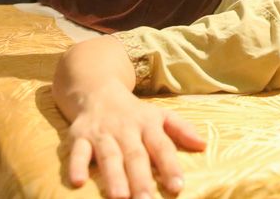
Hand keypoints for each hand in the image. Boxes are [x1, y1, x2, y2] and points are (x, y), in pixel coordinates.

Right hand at [65, 82, 205, 197]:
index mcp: (148, 125)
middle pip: (135, 155)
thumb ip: (181, 130)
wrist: (97, 90)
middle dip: (140, 179)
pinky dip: (76, 165)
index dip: (170, 166)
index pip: (162, 147)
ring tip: (119, 197)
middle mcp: (125, 130)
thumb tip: (203, 145)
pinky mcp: (79, 137)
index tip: (177, 187)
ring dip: (113, 177)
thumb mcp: (160, 115)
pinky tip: (77, 182)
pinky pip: (77, 152)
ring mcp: (102, 134)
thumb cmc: (133, 112)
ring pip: (108, 156)